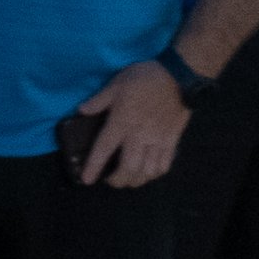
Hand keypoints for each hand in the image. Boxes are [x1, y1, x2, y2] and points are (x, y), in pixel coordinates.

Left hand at [67, 59, 196, 188]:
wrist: (177, 77)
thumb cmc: (144, 78)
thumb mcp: (116, 84)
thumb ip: (99, 100)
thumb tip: (82, 111)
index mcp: (122, 121)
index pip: (105, 148)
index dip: (94, 166)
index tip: (87, 180)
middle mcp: (139, 136)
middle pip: (128, 168)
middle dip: (118, 180)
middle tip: (111, 180)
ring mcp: (157, 140)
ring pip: (147, 171)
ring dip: (136, 180)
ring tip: (129, 179)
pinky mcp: (171, 142)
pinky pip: (164, 165)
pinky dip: (154, 174)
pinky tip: (149, 172)